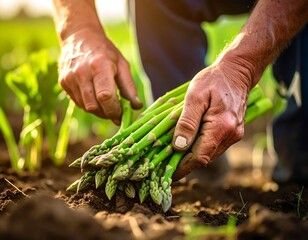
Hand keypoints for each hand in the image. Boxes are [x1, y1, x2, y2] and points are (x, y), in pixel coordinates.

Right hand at [58, 28, 141, 123]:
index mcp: (99, 66)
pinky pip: (78, 103)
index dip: (114, 110)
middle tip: (115, 112)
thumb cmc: (105, 51)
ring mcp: (69, 78)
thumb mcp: (122, 64)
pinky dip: (89, 104)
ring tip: (106, 103)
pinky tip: (95, 96)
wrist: (79, 37)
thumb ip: (129, 87)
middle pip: (94, 106)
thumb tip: (136, 106)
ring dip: (99, 111)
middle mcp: (82, 73)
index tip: (122, 115)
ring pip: (85, 107)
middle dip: (107, 113)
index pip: (105, 97)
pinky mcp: (63, 83)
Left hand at [172, 60, 251, 179]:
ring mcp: (234, 135)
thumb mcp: (195, 96)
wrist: (237, 72)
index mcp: (222, 127)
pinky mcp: (232, 132)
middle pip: (204, 158)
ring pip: (209, 154)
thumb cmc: (213, 80)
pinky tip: (187, 143)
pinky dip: (199, 148)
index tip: (167, 173)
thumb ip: (187, 122)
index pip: (200, 157)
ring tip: (172, 155)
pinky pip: (214, 146)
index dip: (182, 167)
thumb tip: (178, 146)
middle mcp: (231, 135)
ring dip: (191, 157)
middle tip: (165, 164)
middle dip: (184, 164)